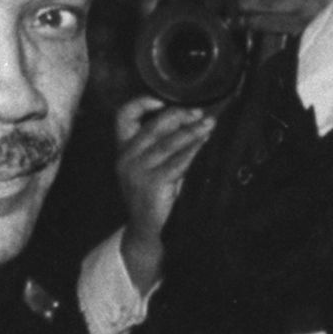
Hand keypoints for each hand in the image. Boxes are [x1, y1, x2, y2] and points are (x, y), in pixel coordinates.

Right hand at [113, 96, 215, 236]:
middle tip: (200, 113)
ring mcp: (137, 171)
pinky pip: (176, 162)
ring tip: (209, 125)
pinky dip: (192, 151)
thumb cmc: (154, 197)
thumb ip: (162, 146)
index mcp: (123, 150)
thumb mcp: (151, 168)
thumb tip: (194, 122)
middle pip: (153, 127)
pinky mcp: (151, 184)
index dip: (141, 103)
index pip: (123, 117)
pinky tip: (204, 144)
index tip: (161, 100)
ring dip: (191, 132)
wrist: (147, 233)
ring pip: (167, 143)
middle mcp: (126, 158)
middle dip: (179, 117)